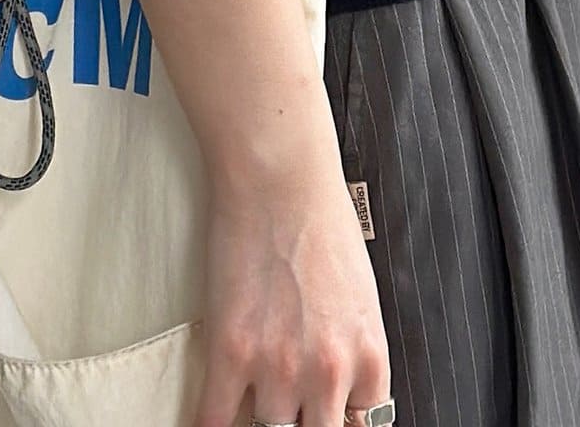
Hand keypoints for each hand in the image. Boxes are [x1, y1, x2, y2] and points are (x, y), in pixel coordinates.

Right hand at [193, 155, 389, 426]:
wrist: (280, 178)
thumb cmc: (322, 220)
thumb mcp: (361, 293)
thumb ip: (353, 344)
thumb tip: (340, 383)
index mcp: (367, 355)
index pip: (364, 424)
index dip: (341, 419)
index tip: (325, 413)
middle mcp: (327, 372)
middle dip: (302, 422)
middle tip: (288, 403)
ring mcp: (277, 368)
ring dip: (261, 417)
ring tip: (254, 395)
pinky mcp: (230, 354)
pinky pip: (214, 422)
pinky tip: (212, 421)